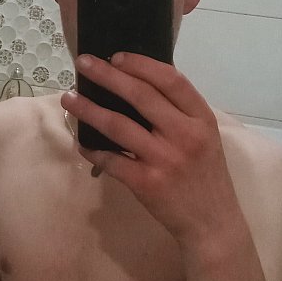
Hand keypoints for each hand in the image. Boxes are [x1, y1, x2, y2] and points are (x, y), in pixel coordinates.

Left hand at [61, 52, 241, 245]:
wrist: (212, 223)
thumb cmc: (205, 174)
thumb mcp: (205, 136)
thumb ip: (179, 112)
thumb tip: (136, 83)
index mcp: (201, 118)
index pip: (170, 80)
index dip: (141, 64)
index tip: (116, 56)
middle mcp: (185, 135)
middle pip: (140, 95)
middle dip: (107, 76)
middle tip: (83, 63)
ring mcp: (165, 159)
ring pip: (118, 126)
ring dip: (89, 110)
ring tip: (68, 98)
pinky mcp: (147, 183)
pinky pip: (111, 160)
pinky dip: (93, 150)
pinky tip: (81, 142)